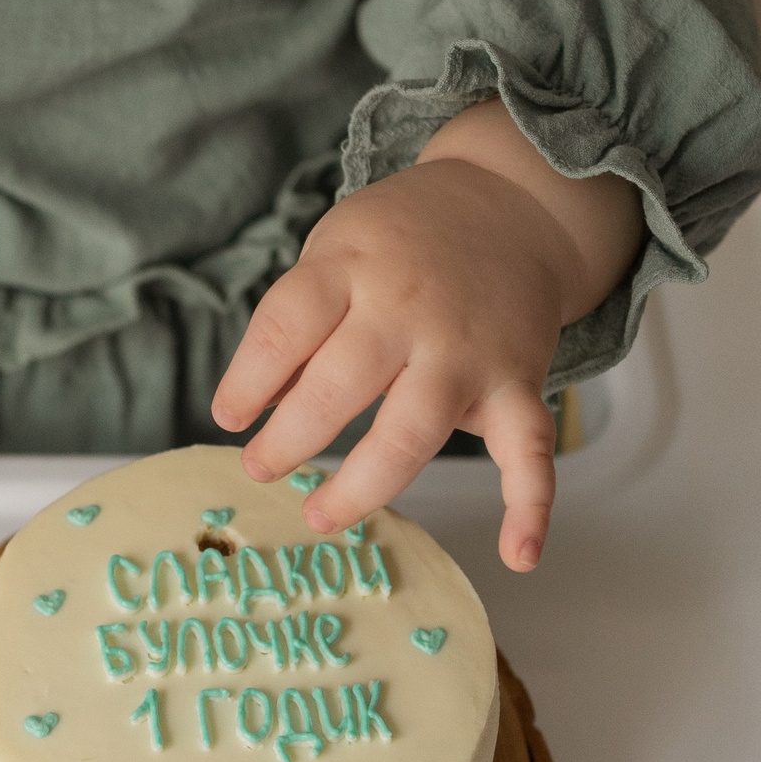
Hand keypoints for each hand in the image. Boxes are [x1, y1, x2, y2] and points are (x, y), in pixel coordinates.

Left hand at [211, 100, 641, 571]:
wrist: (510, 207)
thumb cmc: (398, 248)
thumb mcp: (335, 256)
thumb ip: (299, 327)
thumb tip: (257, 410)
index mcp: (352, 268)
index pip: (287, 326)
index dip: (248, 379)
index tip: (229, 418)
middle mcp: (410, 310)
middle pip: (341, 384)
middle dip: (290, 438)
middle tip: (260, 467)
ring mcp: (466, 352)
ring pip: (413, 431)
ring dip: (362, 484)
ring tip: (318, 513)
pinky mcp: (517, 382)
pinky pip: (530, 446)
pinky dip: (531, 504)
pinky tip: (517, 554)